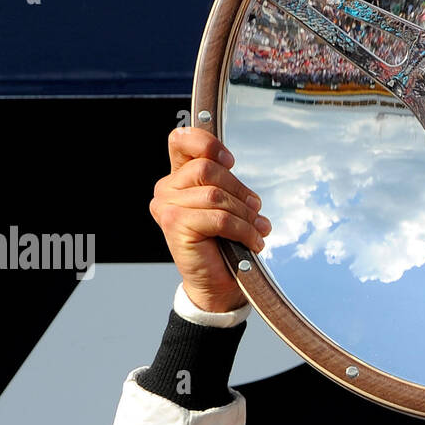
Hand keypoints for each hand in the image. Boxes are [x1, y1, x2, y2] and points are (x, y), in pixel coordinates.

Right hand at [150, 128, 270, 312]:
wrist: (217, 284)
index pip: (181, 140)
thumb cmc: (223, 244)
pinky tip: (253, 242)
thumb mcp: (227, 204)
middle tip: (256, 211)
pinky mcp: (174, 224)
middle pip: (208, 168)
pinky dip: (243, 230)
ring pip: (216, 195)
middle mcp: (166, 189)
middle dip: (239, 191)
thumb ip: (224, 182)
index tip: (230, 161)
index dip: (207, 142)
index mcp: (178, 177)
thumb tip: (230, 164)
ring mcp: (166, 206)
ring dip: (245, 215)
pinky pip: (219, 218)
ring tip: (258, 230)